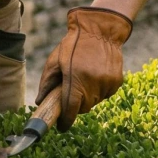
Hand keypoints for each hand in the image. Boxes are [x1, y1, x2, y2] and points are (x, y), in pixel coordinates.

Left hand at [36, 7, 131, 131]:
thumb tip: (40, 102)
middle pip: (83, 108)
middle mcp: (93, 82)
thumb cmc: (73, 45)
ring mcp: (107, 83)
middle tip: (71, 92)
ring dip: (87, 97)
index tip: (61, 127)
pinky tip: (95, 75)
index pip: (71, 107)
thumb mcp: (55, 60)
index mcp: (75, 77)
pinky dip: (98, 90)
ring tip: (83, 78)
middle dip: (75, 105)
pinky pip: (105, 95)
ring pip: (94, 102)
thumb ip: (47, 82)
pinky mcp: (117, 82)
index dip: (66, 120)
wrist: (100, 30)